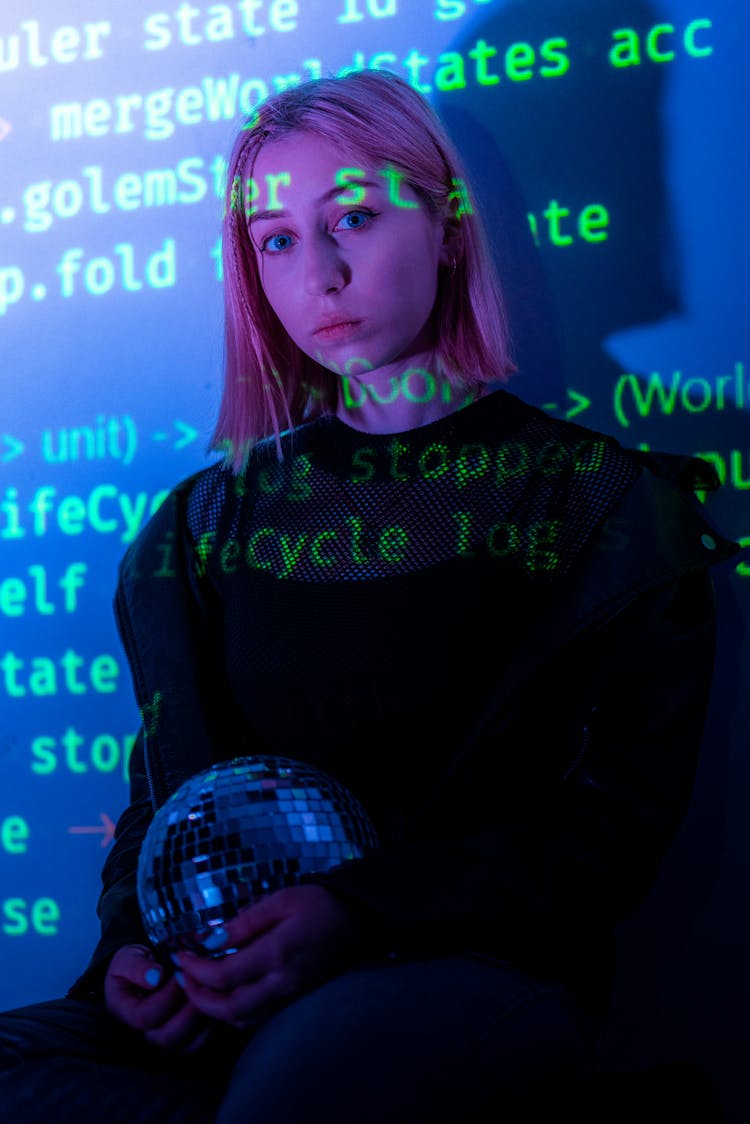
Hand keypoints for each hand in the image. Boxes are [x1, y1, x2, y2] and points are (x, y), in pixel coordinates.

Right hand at [104, 943, 217, 1051]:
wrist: (146, 972)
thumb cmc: (135, 966)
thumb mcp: (127, 959)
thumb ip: (135, 967)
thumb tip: (153, 977)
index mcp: (127, 1016)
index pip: (145, 1017)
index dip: (167, 996)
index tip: (182, 972)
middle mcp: (148, 1034)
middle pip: (169, 1036)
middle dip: (189, 1008)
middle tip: (202, 981)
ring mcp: (170, 1039)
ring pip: (190, 1042)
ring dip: (205, 1014)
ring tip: (212, 987)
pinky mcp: (190, 1039)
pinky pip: (205, 1039)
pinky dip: (215, 1020)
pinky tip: (219, 996)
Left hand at [174, 884, 363, 1030]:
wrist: (358, 920)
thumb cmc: (318, 903)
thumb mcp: (280, 900)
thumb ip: (244, 923)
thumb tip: (208, 940)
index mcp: (278, 954)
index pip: (223, 976)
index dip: (195, 970)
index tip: (181, 956)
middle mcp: (283, 982)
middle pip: (228, 1008)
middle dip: (197, 997)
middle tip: (182, 977)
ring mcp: (290, 996)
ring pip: (241, 1019)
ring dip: (213, 1008)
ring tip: (198, 985)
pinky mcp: (294, 1000)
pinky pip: (257, 1017)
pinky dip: (233, 1011)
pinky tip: (225, 992)